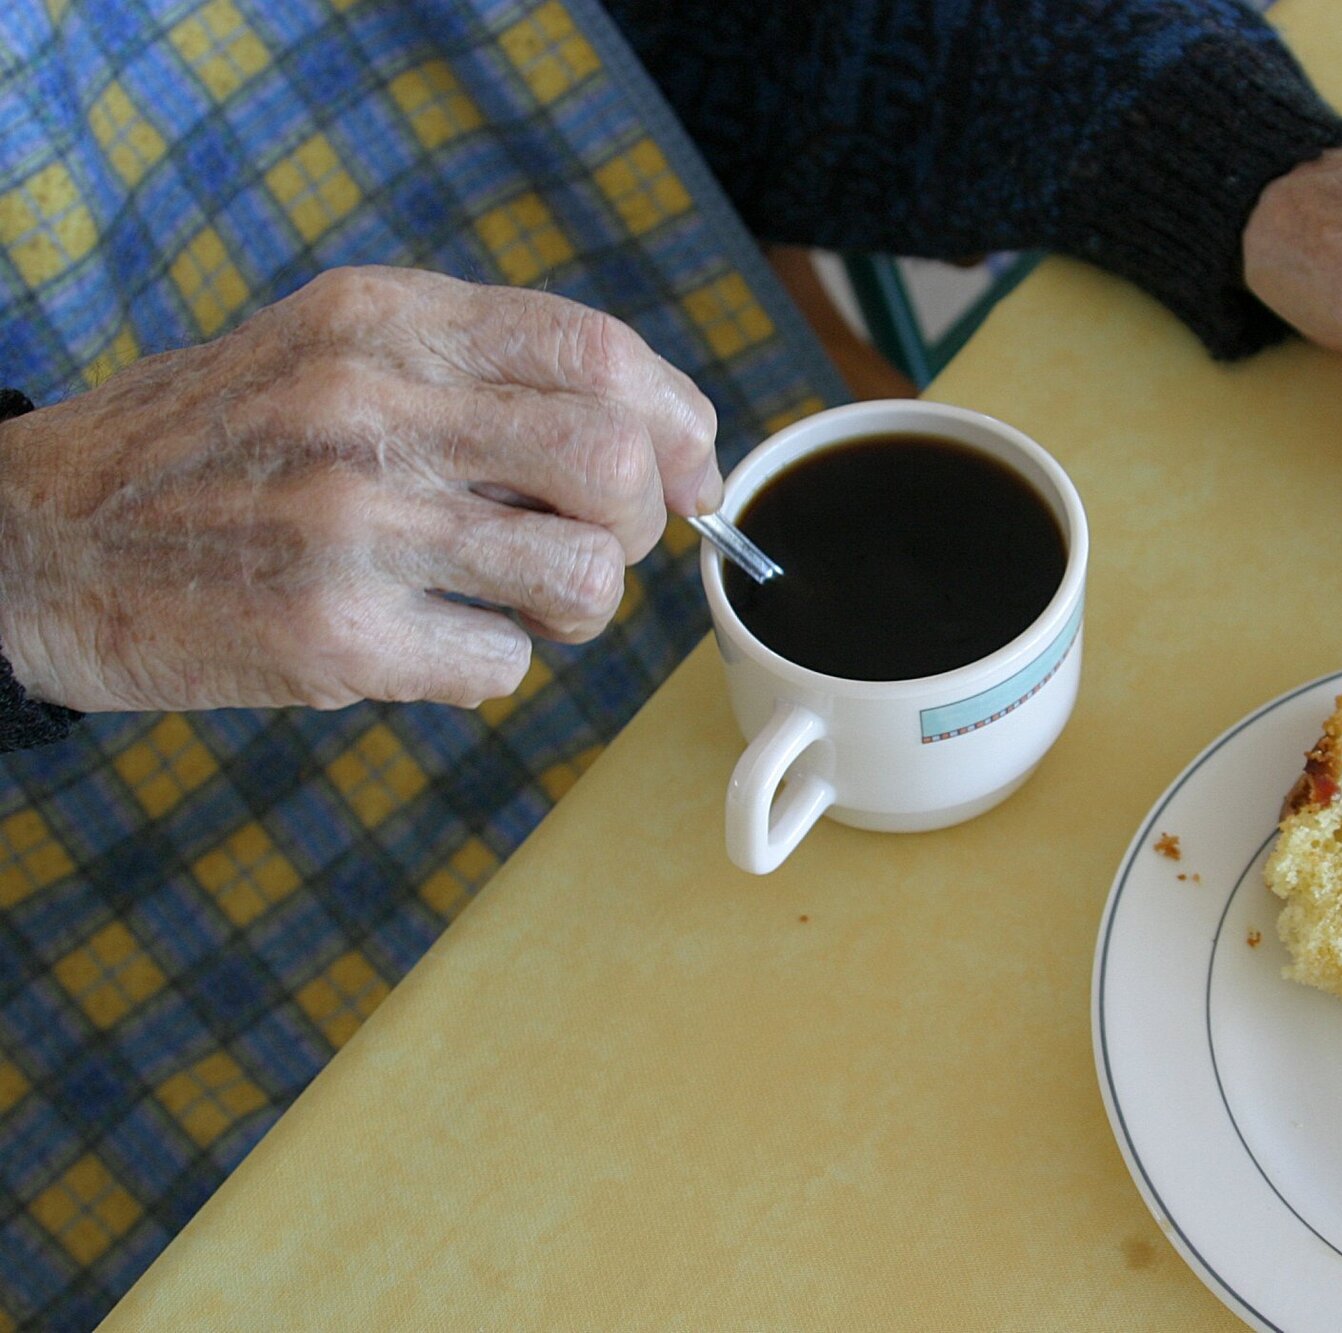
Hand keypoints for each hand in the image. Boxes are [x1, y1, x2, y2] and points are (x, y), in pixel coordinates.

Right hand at [0, 266, 719, 711]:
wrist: (33, 537)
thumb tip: (663, 439)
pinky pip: (502, 665)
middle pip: (616, 467)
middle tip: (588, 545)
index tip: (692, 474)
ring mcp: (351, 525)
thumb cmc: (214, 447)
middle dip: (638, 524)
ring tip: (509, 600)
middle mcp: (369, 408)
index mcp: (381, 321)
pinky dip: (485, 666)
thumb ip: (476, 370)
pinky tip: (421, 640)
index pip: (600, 355)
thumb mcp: (328, 350)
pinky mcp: (332, 635)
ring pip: (582, 578)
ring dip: (573, 607)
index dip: (680, 423)